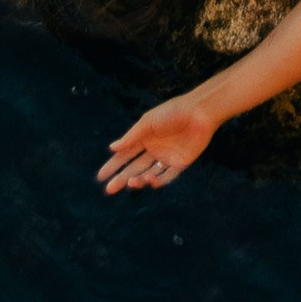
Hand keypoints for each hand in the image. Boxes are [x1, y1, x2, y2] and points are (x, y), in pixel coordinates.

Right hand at [99, 96, 216, 193]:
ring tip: (131, 182)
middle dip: (121, 178)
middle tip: (109, 189)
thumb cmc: (172, 112)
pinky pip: (166, 176)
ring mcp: (166, 157)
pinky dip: (157, 181)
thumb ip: (131, 137)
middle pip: (134, 168)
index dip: (113, 166)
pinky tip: (149, 180)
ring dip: (138, 180)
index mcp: (144, 137)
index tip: (101, 177)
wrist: (199, 112)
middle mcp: (153, 149)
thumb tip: (112, 148)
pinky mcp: (179, 163)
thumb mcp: (148, 122)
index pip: (125, 154)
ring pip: (148, 174)